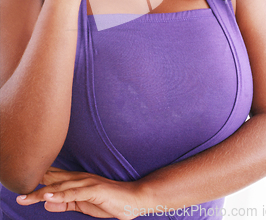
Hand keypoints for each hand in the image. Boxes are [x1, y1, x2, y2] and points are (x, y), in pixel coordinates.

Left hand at [16, 167, 141, 218]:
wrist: (132, 199)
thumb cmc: (108, 201)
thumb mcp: (83, 205)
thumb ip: (66, 203)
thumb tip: (46, 203)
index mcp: (76, 180)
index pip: (52, 179)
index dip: (36, 180)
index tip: (20, 184)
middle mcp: (79, 178)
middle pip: (52, 180)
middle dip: (34, 184)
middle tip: (15, 188)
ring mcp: (86, 183)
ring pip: (60, 187)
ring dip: (42, 192)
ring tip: (25, 196)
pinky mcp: (93, 190)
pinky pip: (74, 193)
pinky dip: (60, 195)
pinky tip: (49, 198)